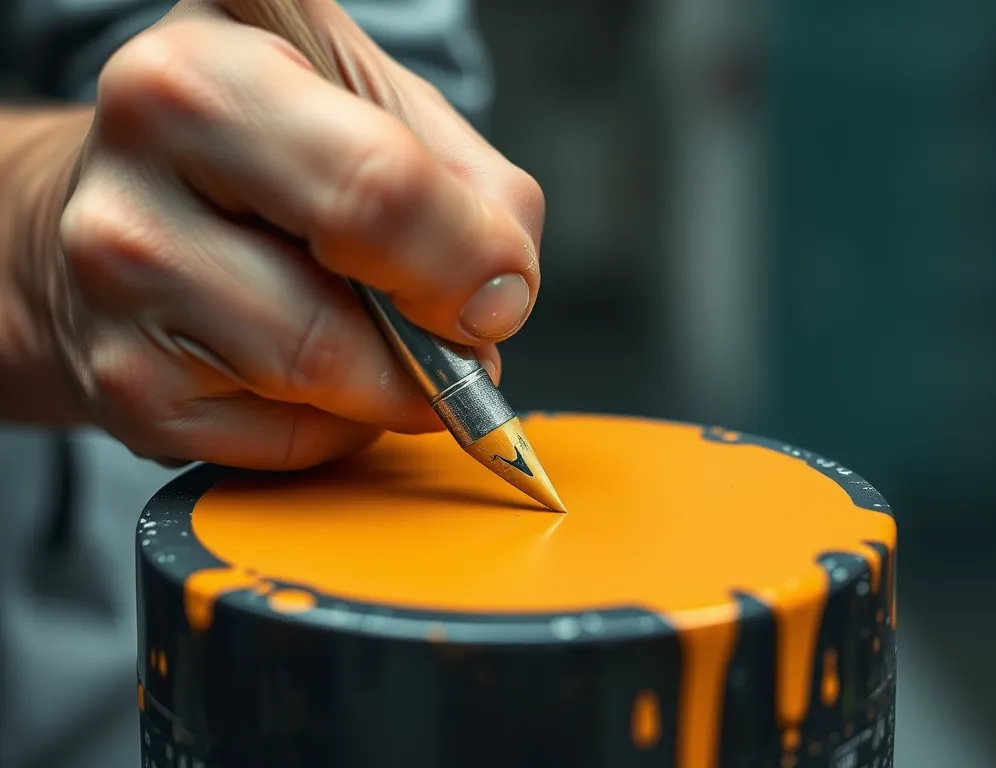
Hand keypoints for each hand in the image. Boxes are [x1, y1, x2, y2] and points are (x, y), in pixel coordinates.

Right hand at [39, 0, 544, 468]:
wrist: (134, 204)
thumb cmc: (268, 151)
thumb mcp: (381, 110)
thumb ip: (471, 189)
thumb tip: (497, 300)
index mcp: (204, 80)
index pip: (377, 192)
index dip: (468, 260)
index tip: (497, 285)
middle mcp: (132, 191)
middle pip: (335, 323)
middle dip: (430, 345)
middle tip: (450, 328)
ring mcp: (113, 300)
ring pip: (314, 386)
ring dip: (384, 383)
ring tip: (371, 330)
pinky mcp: (124, 390)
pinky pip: (284, 443)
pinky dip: (333, 421)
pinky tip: (308, 366)